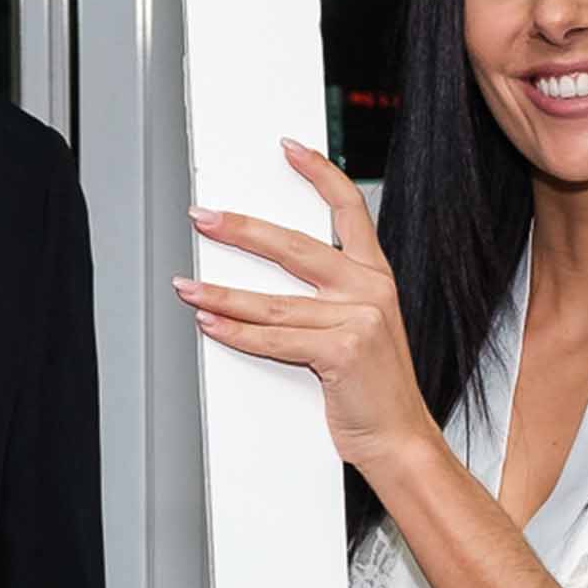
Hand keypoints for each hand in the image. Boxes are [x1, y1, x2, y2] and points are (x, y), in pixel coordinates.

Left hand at [177, 139, 440, 471]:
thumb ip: (326, 300)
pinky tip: (210, 326)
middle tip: (204, 218)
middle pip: (293, 246)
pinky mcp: (344, 351)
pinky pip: (274, 339)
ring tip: (186, 286)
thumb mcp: (360, 330)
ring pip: (272, 302)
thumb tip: (261, 282)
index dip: (320, 174)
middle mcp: (369, 291)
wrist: (400, 437)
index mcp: (374, 277)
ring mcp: (359, 320)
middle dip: (241, 230)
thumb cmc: (372, 387)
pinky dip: (235, 334)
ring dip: (220, 293)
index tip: (290, 149)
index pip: (349, 210)